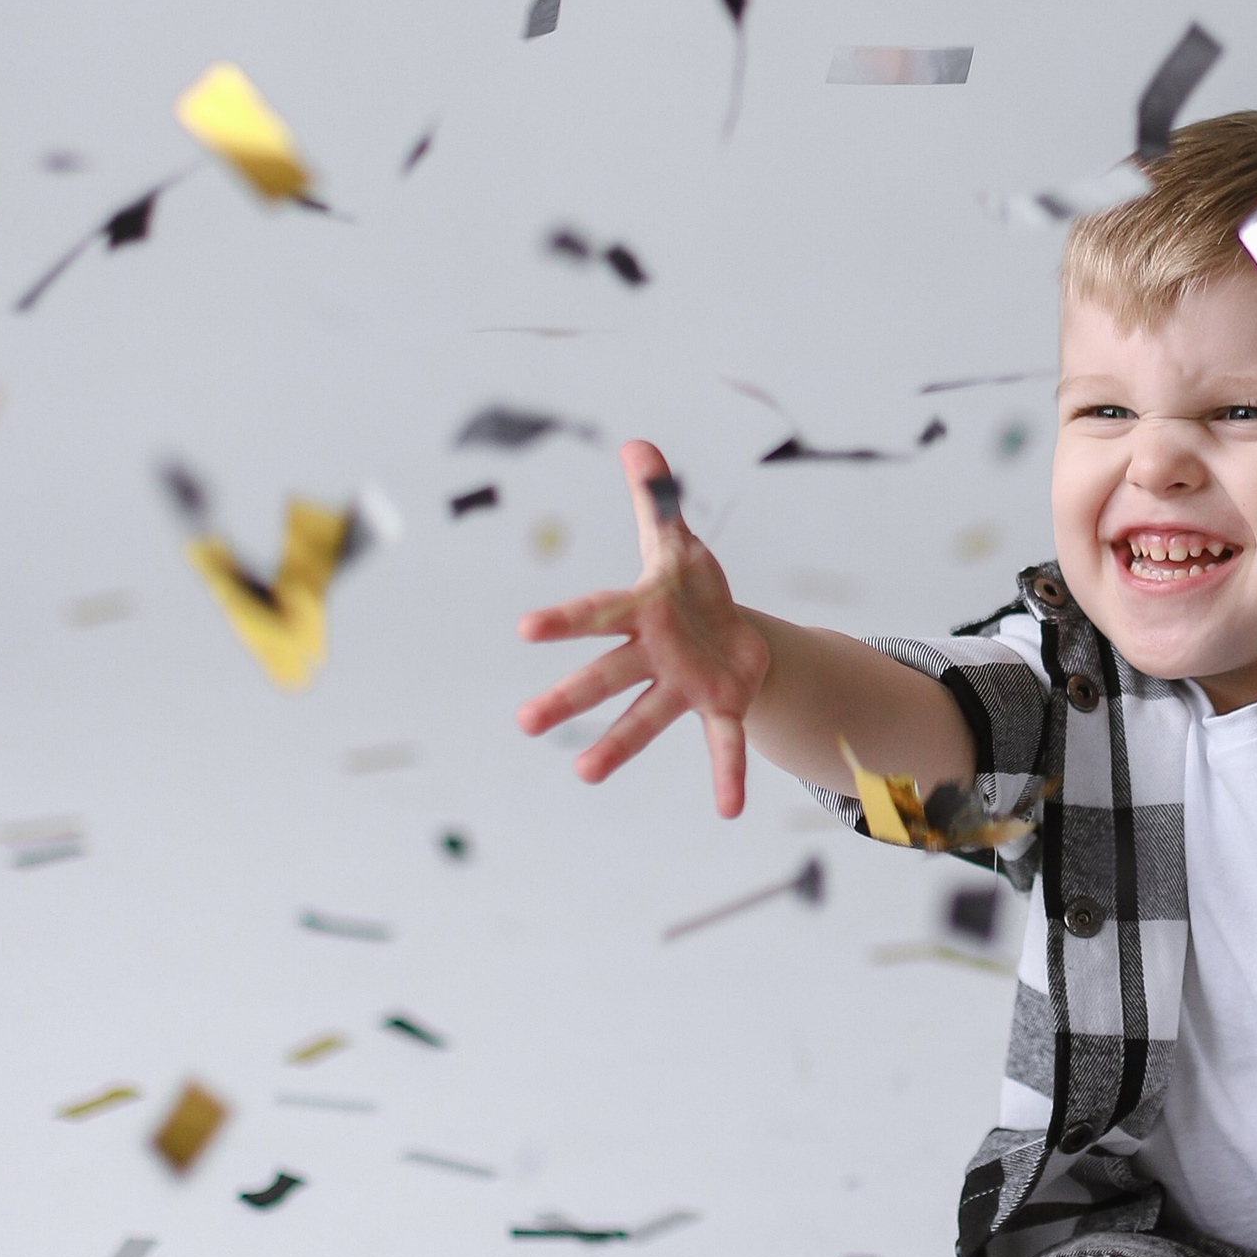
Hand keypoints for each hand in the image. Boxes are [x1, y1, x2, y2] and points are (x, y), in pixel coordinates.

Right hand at [516, 442, 771, 808]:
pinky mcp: (720, 707)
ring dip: (617, 746)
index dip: (564, 620)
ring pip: (647, 717)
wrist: (731, 634)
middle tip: (525, 722)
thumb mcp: (678, 539)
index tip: (524, 628)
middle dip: (568, 697)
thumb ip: (657, 497)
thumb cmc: (690, 588)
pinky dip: (728, 775)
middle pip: (606, 676)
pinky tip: (729, 812)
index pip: (597, 613)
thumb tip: (637, 444)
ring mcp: (682, 686)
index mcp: (641, 612)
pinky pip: (724, 743)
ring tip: (583, 775)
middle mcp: (652, 656)